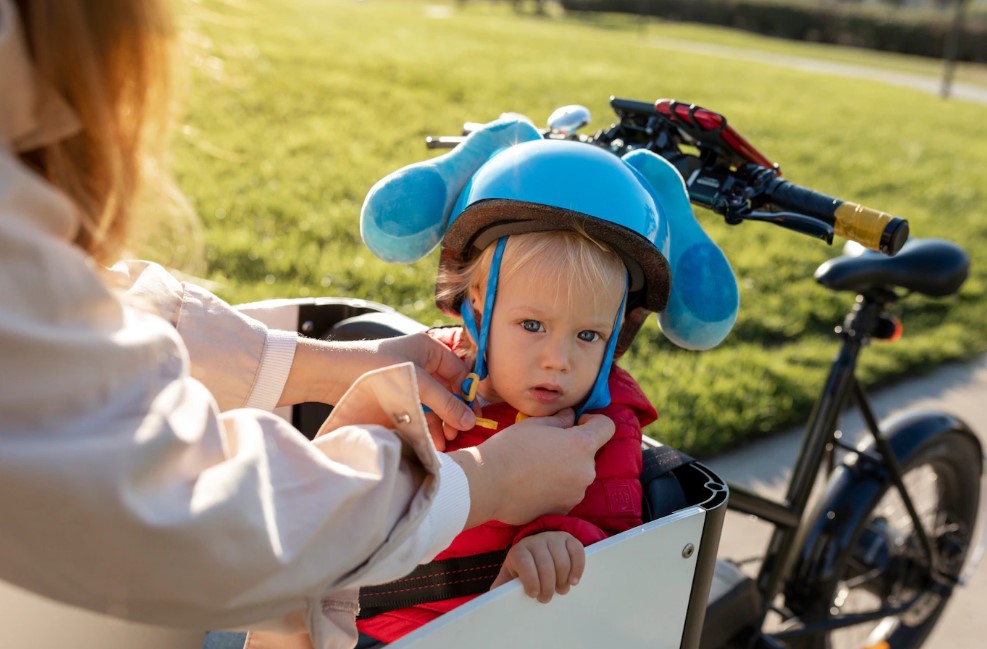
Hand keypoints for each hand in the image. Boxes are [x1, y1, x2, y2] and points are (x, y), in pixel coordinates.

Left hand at [280, 333, 475, 437]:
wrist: (333, 374)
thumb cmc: (377, 367)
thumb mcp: (418, 384)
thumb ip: (445, 403)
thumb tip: (470, 422)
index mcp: (430, 350)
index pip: (459, 372)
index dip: (467, 395)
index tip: (474, 418)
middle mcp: (421, 364)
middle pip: (446, 391)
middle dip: (452, 413)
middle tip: (457, 433)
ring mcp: (408, 382)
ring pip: (432, 405)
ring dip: (438, 424)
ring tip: (441, 443)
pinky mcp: (395, 397)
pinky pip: (416, 412)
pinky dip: (423, 426)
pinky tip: (427, 441)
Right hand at [448, 411, 614, 527]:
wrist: (487, 485)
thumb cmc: (508, 449)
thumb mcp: (534, 424)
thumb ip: (560, 419)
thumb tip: (570, 417)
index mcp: (582, 445)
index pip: (607, 426)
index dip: (593, 421)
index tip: (576, 423)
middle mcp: (586, 471)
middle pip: (589, 453)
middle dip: (574, 448)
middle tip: (547, 447)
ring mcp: (576, 494)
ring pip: (577, 474)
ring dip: (565, 469)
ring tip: (536, 468)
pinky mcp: (563, 509)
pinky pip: (566, 493)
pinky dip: (556, 488)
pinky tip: (533, 484)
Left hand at [491, 532, 584, 602]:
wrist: (537, 551)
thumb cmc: (523, 569)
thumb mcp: (510, 576)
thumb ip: (502, 587)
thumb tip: (492, 600)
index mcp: (519, 550)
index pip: (524, 562)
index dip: (530, 579)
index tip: (533, 594)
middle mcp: (536, 540)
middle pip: (546, 564)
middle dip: (548, 585)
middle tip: (547, 598)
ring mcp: (554, 537)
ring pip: (562, 560)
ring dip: (563, 580)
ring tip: (561, 590)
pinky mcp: (569, 539)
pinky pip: (577, 552)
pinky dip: (577, 568)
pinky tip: (573, 581)